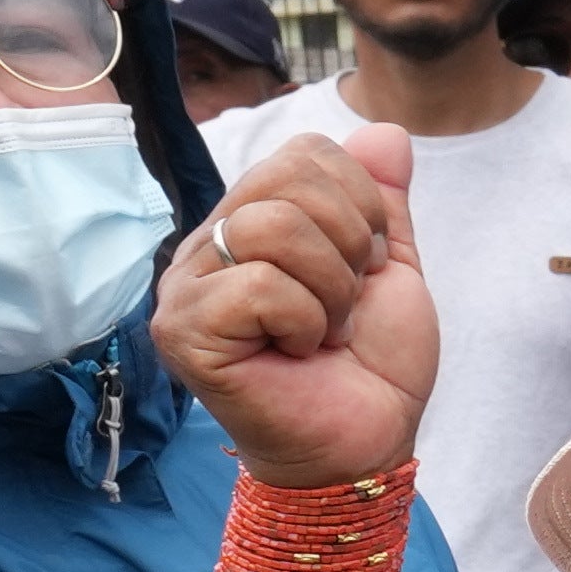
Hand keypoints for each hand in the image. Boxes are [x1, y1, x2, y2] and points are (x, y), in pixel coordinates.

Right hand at [151, 129, 435, 490]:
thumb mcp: (388, 268)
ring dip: (328, 290)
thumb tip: (386, 130)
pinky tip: (296, 353)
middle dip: (347, 247)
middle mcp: (207, 243)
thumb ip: (382, 200)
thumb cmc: (370, 365)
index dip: (360, 207)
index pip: (306, 153)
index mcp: (250, 219)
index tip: (362, 270)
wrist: (366, 441)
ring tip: (320, 332)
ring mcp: (186, 286)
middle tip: (342, 307)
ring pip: (271, 228)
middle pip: (287, 179)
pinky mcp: (182, 329)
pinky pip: (259, 284)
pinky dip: (303, 322)